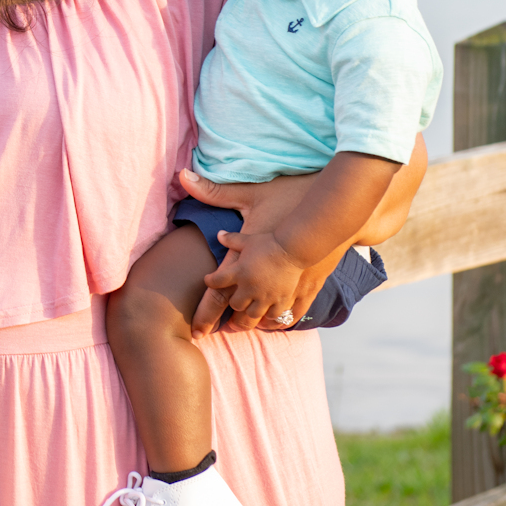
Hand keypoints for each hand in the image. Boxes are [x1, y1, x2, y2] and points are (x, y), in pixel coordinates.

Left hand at [181, 169, 316, 334]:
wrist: (320, 221)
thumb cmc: (285, 205)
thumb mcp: (248, 197)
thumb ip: (216, 193)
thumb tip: (185, 177)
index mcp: (241, 266)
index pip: (215, 285)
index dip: (207, 289)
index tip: (202, 291)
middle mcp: (256, 285)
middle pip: (233, 307)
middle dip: (219, 315)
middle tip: (205, 327)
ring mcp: (279, 293)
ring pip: (256, 318)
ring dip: (245, 322)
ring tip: (235, 327)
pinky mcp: (301, 294)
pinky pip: (285, 318)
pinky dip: (275, 323)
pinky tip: (269, 324)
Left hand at [200, 230, 306, 331]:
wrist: (293, 248)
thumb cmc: (269, 242)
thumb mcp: (247, 240)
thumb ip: (232, 239)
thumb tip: (219, 234)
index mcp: (238, 272)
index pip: (216, 282)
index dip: (211, 281)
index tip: (210, 280)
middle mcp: (249, 287)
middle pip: (235, 304)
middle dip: (235, 302)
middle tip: (238, 297)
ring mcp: (265, 296)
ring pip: (252, 314)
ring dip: (251, 310)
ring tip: (253, 305)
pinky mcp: (280, 300)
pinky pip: (271, 316)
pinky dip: (269, 314)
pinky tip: (269, 309)